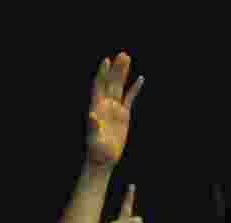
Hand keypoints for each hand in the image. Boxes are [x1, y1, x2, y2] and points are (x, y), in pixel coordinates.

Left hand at [87, 52, 143, 166]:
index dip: (102, 74)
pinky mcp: (123, 115)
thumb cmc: (96, 151)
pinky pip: (129, 99)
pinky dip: (134, 89)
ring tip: (127, 58)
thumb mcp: (94, 139)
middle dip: (115, 69)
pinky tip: (140, 79)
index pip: (98, 87)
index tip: (106, 61)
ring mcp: (114, 109)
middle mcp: (105, 106)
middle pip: (110, 83)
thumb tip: (91, 115)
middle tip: (122, 54)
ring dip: (123, 74)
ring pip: (119, 88)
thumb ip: (92, 126)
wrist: (104, 159)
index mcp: (97, 108)